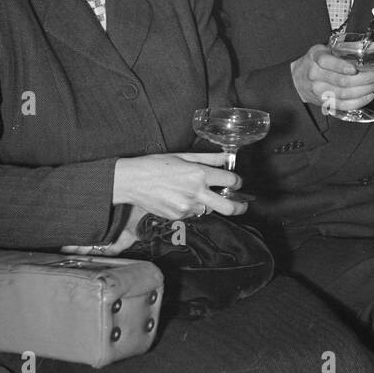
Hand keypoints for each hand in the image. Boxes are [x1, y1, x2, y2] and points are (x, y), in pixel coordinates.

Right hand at [111, 152, 246, 220]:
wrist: (131, 181)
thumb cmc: (155, 165)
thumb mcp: (184, 156)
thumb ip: (209, 158)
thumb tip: (227, 157)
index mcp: (199, 174)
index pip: (231, 181)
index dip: (237, 181)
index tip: (236, 182)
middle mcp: (196, 192)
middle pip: (229, 207)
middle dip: (240, 207)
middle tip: (242, 205)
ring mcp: (187, 207)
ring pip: (209, 210)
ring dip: (210, 204)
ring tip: (197, 194)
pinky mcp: (178, 216)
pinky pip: (193, 214)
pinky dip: (193, 207)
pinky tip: (181, 197)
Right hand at [290, 43, 373, 113]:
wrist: (298, 78)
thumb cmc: (316, 61)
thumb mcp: (328, 48)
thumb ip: (351, 46)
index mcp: (316, 57)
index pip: (327, 62)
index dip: (342, 67)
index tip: (355, 68)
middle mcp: (315, 74)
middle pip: (341, 81)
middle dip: (364, 79)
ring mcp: (318, 90)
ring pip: (344, 94)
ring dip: (364, 90)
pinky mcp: (324, 102)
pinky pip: (343, 105)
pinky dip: (358, 102)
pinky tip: (368, 95)